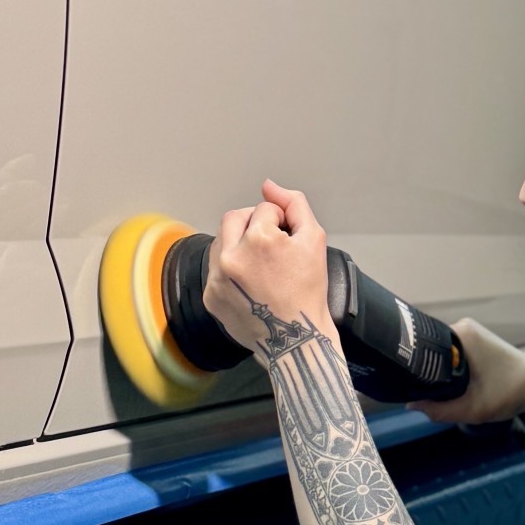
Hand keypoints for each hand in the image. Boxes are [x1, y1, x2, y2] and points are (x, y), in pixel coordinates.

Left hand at [201, 180, 333, 357]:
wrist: (296, 339)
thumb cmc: (308, 291)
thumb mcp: (314, 239)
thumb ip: (294, 204)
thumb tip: (268, 186)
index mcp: (259, 240)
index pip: (265, 209)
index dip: (281, 222)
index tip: (289, 244)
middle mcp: (231, 257)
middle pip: (234, 218)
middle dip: (253, 224)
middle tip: (271, 244)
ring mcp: (217, 278)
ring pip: (221, 241)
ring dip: (238, 243)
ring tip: (260, 264)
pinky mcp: (210, 296)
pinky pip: (214, 268)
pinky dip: (230, 268)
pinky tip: (249, 282)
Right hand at [409, 317, 524, 424]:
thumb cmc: (509, 393)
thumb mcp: (473, 409)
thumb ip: (440, 410)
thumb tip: (410, 405)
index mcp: (461, 334)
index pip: (422, 344)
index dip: (413, 365)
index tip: (406, 383)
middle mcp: (462, 327)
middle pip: (430, 350)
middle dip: (426, 371)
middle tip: (420, 394)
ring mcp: (470, 332)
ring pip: (441, 354)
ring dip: (438, 372)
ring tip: (433, 391)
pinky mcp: (475, 341)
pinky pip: (452, 353)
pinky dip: (449, 369)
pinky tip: (447, 385)